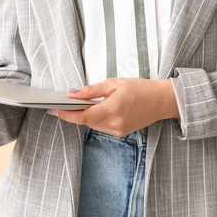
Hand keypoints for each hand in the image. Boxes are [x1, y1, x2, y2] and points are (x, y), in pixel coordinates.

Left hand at [52, 78, 178, 136]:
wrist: (161, 101)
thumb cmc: (141, 89)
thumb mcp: (115, 83)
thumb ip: (92, 90)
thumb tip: (73, 93)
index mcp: (114, 108)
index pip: (83, 116)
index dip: (67, 114)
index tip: (55, 109)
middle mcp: (115, 123)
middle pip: (85, 121)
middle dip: (73, 113)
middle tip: (63, 103)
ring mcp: (118, 131)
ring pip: (92, 124)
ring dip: (84, 115)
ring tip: (80, 104)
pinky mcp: (120, 133)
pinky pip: (101, 126)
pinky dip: (95, 118)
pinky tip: (96, 109)